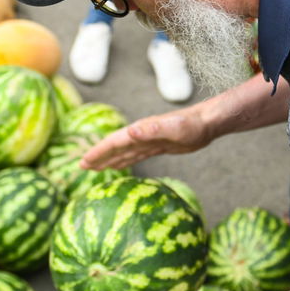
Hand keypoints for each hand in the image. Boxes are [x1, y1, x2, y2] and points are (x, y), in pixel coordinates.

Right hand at [81, 110, 213, 169]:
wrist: (208, 122)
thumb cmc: (193, 125)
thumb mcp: (174, 128)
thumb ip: (153, 129)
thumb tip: (131, 131)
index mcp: (141, 131)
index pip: (115, 142)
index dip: (99, 152)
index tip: (84, 162)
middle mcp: (141, 135)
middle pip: (115, 147)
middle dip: (98, 156)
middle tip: (81, 166)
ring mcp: (149, 140)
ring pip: (124, 152)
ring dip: (109, 159)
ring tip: (94, 168)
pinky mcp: (158, 146)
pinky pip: (136, 155)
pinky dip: (125, 160)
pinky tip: (119, 165)